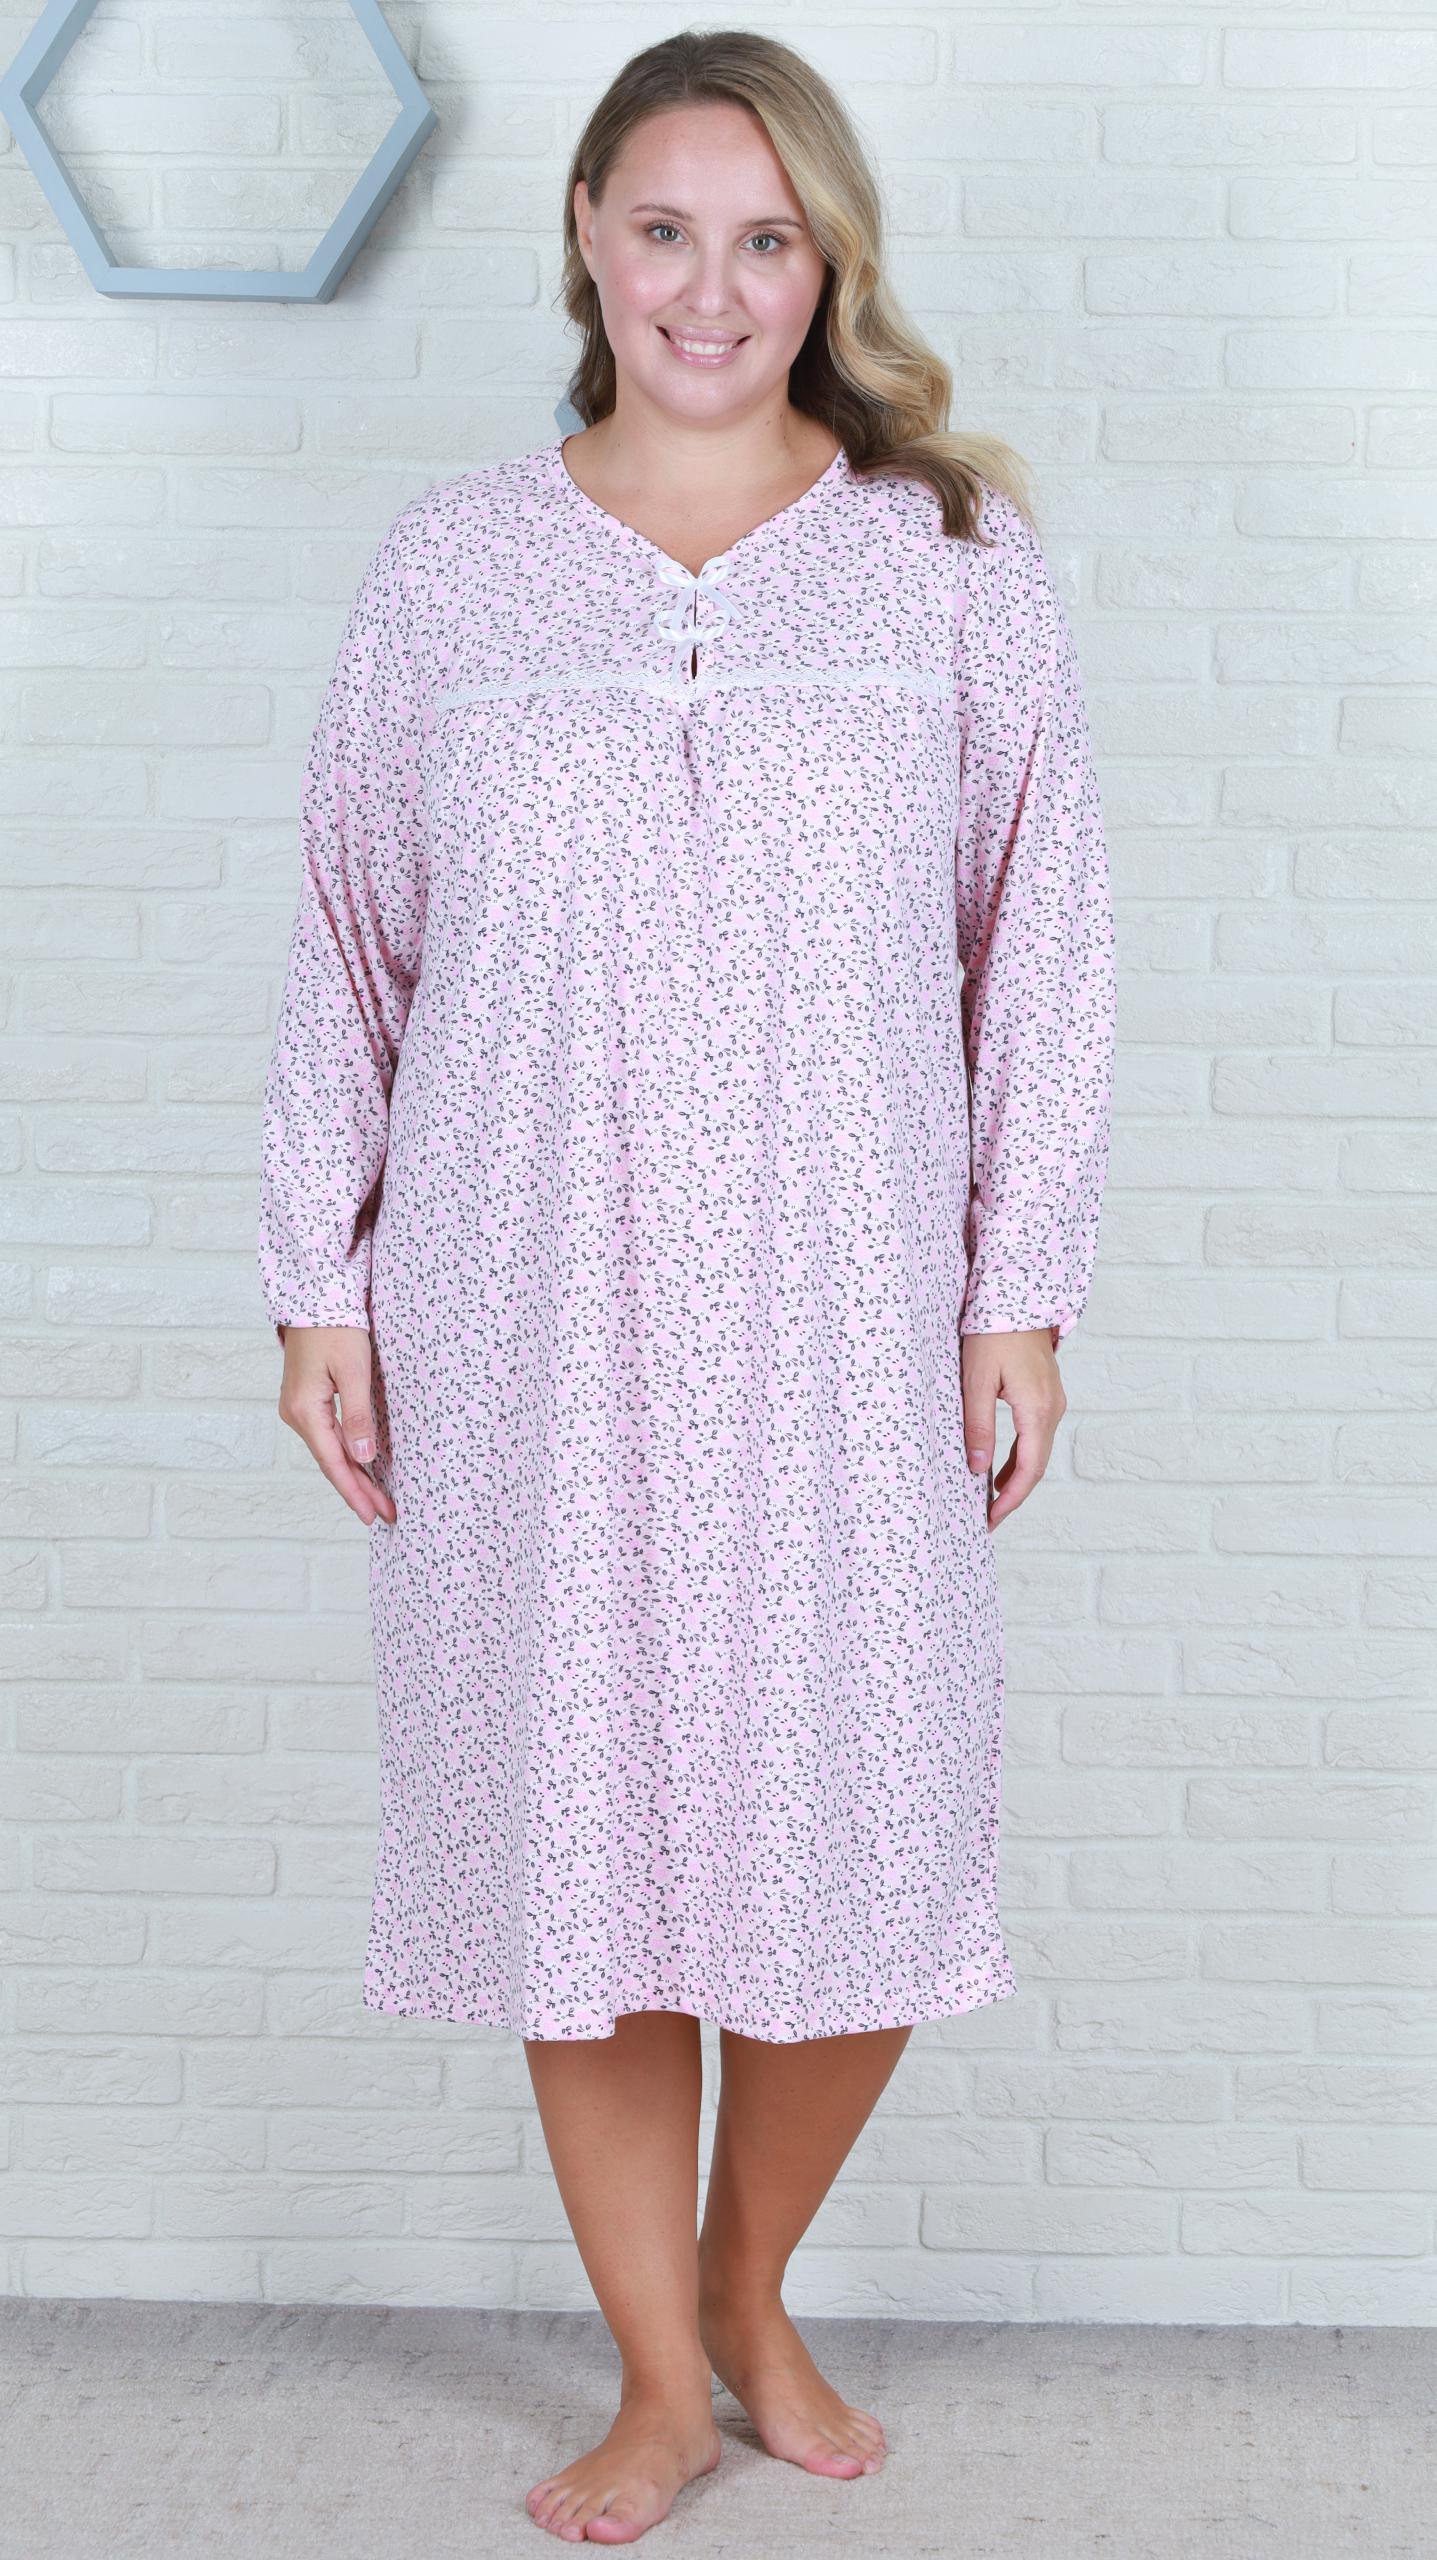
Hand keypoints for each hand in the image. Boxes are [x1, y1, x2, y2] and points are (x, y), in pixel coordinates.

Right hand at [276, 1323, 397, 1526]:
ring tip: (376, 1498)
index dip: (356, 1492)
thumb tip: (363, 1456)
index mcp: (305, 1410)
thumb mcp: (353, 1370)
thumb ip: (358, 1415)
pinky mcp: (305, 1401)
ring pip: (328, 1451)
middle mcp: (295, 1414)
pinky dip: (344, 1455)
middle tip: (385, 1514)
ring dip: (353, 1475)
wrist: (314, 1298)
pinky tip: (360, 1467)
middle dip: (358, 1490)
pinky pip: (326, 1437)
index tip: (375, 1514)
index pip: (334, 1463)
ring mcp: (297, 1408)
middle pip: (331, 1462)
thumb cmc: (336, 1328)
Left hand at [960, 1326, 1066, 1530]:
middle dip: (1013, 1496)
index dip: (1010, 1500)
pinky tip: (1001, 1470)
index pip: (1028, 1469)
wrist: (1018, 1296)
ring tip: (990, 1501)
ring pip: (1038, 1452)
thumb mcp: (975, 1380)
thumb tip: (977, 1470)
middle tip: (987, 1519)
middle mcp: (1053, 1409)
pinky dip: (1021, 1458)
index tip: (990, 1520)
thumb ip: (978, 1426)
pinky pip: (1037, 1436)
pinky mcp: (1047, 1395)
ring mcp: (1054, 1402)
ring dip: (1016, 1478)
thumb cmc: (993, 1333)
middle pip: (1037, 1466)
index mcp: (1037, 1409)